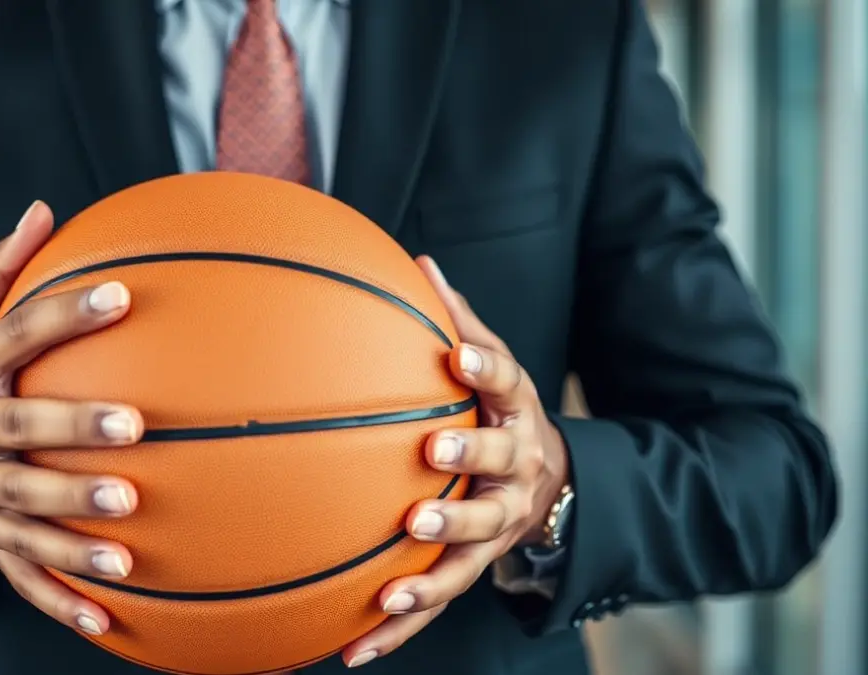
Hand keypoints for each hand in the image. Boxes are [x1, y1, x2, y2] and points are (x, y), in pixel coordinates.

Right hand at [0, 200, 139, 635]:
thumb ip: (0, 270)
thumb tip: (45, 207)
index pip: (18, 335)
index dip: (67, 316)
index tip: (121, 297)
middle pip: (20, 431)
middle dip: (74, 430)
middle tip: (132, 426)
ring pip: (24, 510)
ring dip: (74, 522)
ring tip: (128, 523)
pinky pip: (22, 572)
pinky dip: (62, 597)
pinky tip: (110, 614)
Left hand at [341, 256, 569, 667]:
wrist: (554, 484)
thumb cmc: (502, 414)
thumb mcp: (496, 367)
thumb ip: (461, 320)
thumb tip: (419, 260)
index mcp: (516, 411)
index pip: (507, 382)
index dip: (486, 366)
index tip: (457, 354)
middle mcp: (516, 468)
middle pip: (499, 467)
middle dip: (469, 463)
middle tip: (432, 458)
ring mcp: (500, 523)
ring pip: (474, 547)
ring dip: (437, 564)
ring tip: (397, 580)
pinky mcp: (477, 566)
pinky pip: (439, 599)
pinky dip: (400, 627)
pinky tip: (354, 650)